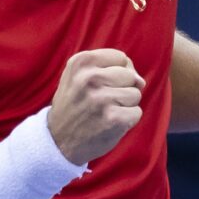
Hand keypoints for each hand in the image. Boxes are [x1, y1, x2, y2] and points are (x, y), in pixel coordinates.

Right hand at [47, 49, 144, 165]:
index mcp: (81, 62)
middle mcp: (90, 78)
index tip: (101, 85)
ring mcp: (102, 98)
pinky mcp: (113, 118)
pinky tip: (109, 123)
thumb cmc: (75, 104)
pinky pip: (137, 112)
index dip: (117, 72)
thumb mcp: (80, 75)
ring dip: (125, 105)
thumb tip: (141, 80)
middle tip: (101, 101)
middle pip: (130, 76)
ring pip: (135, 94)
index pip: (120, 58)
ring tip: (104, 112)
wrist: (57, 140)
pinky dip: (127, 120)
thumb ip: (112, 68)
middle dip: (122, 89)